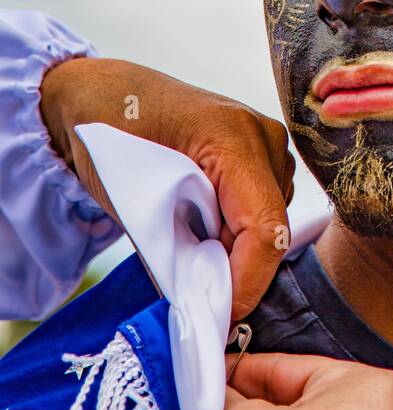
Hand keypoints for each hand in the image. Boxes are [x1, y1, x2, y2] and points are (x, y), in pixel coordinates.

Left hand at [40, 57, 292, 321]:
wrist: (102, 95)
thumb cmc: (106, 133)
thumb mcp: (129, 198)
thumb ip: (172, 249)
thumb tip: (201, 301)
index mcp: (231, 137)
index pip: (265, 227)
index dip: (249, 281)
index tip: (222, 315)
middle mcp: (262, 134)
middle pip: (273, 227)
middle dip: (240, 269)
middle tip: (196, 290)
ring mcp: (267, 140)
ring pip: (271, 220)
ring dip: (238, 248)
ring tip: (191, 246)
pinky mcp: (262, 150)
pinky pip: (263, 205)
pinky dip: (237, 230)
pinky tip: (202, 226)